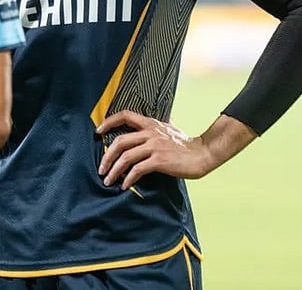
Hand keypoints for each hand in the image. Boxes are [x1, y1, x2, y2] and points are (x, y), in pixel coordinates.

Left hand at [96, 110, 214, 188]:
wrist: (203, 154)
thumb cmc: (186, 144)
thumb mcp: (169, 129)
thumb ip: (155, 128)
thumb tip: (145, 126)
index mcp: (151, 124)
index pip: (125, 115)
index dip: (109, 122)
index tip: (98, 132)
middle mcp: (151, 133)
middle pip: (120, 141)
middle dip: (107, 157)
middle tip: (101, 169)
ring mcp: (155, 146)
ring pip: (126, 157)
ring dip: (114, 170)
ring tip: (108, 180)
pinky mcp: (160, 160)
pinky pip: (138, 170)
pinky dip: (128, 178)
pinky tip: (125, 185)